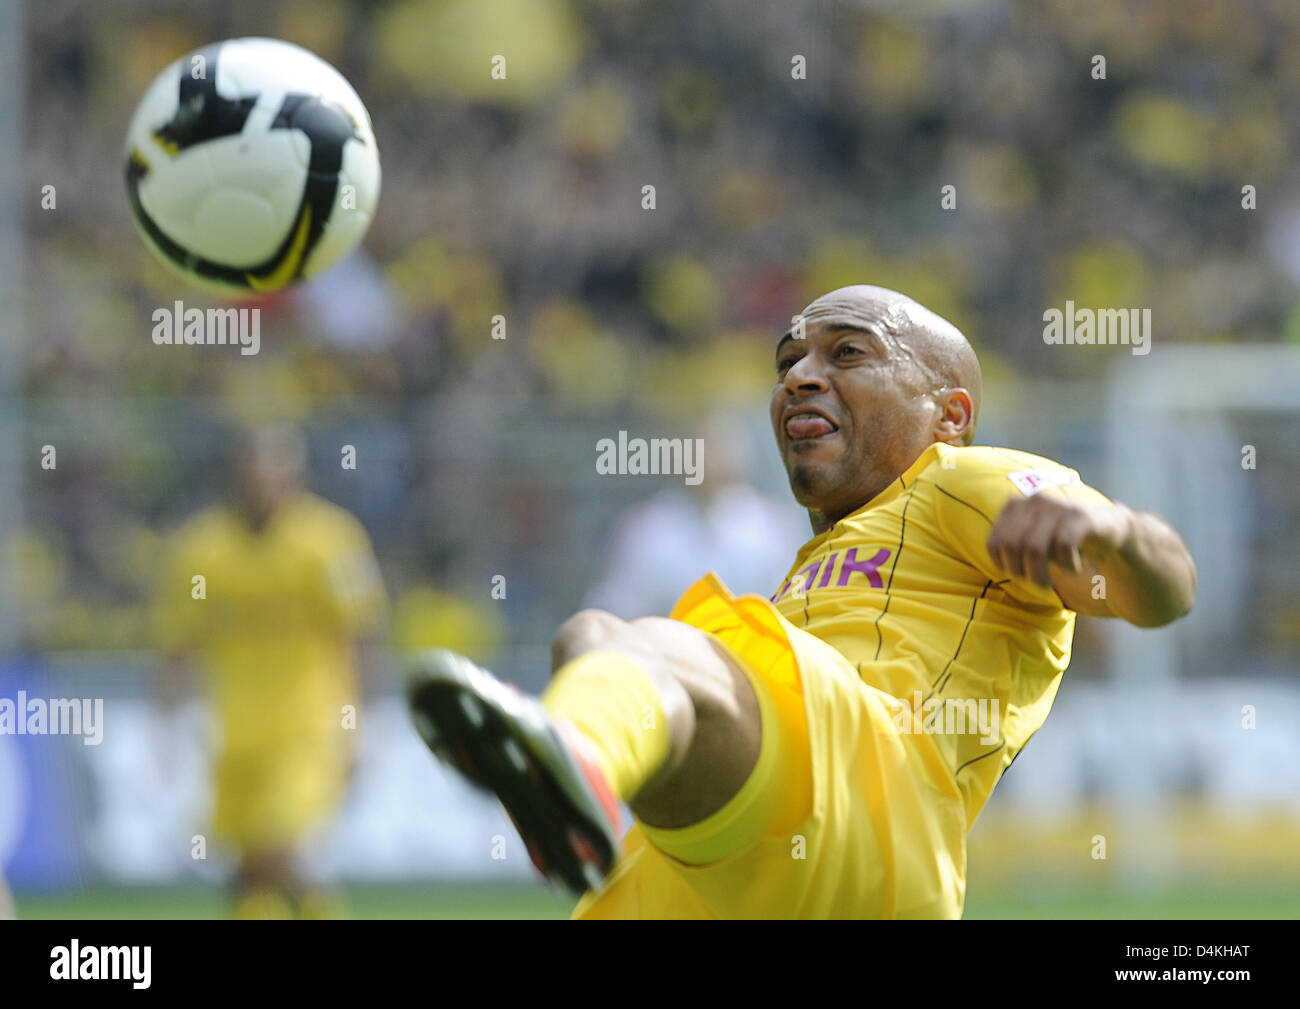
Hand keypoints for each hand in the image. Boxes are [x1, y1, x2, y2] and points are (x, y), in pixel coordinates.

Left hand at [986, 496, 1133, 587]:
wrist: (1107, 529)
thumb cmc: (1059, 540)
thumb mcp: (1028, 540)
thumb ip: (1008, 546)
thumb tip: (999, 562)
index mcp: (1014, 505)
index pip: (994, 543)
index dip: (1004, 566)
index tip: (1019, 573)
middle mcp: (1033, 501)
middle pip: (1012, 547)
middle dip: (1021, 573)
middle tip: (1037, 582)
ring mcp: (1057, 506)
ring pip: (1034, 549)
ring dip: (1040, 575)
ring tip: (1050, 582)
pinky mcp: (1080, 517)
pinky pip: (1063, 547)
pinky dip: (1067, 566)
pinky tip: (1074, 568)